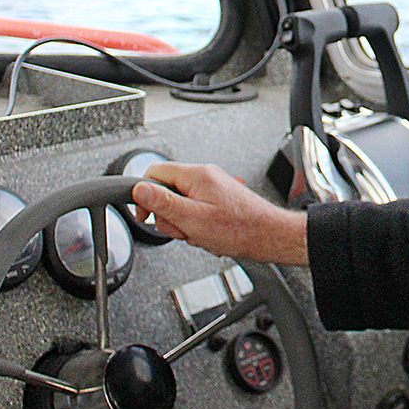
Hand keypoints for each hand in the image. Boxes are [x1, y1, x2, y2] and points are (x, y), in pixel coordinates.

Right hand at [132, 161, 309, 265]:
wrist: (268, 236)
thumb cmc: (239, 228)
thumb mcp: (192, 218)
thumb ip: (163, 203)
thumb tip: (139, 189)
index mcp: (196, 175)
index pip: (154, 172)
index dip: (144, 195)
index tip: (144, 214)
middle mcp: (204, 177)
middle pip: (167, 192)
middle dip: (170, 217)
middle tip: (184, 229)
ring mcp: (212, 188)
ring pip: (181, 206)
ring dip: (186, 225)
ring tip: (201, 234)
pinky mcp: (218, 201)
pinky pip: (196, 212)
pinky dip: (198, 227)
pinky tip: (210, 236)